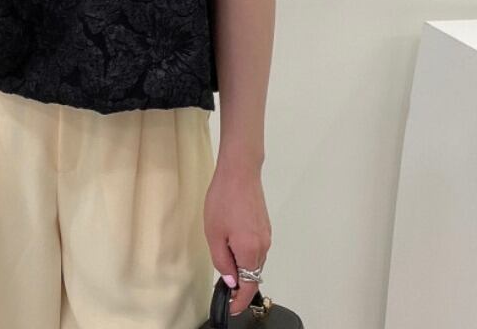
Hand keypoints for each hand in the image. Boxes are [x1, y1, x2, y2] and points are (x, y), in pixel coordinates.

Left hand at [203, 158, 271, 316]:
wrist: (240, 172)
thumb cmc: (223, 200)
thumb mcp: (214, 233)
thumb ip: (222, 261)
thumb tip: (231, 281)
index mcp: (250, 252)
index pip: (249, 287)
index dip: (240, 302)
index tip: (231, 308)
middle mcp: (263, 247)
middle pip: (252, 274)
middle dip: (238, 281)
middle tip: (221, 280)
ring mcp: (266, 235)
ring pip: (254, 260)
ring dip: (241, 264)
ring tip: (222, 252)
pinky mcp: (265, 226)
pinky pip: (255, 247)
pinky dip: (245, 251)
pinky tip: (231, 239)